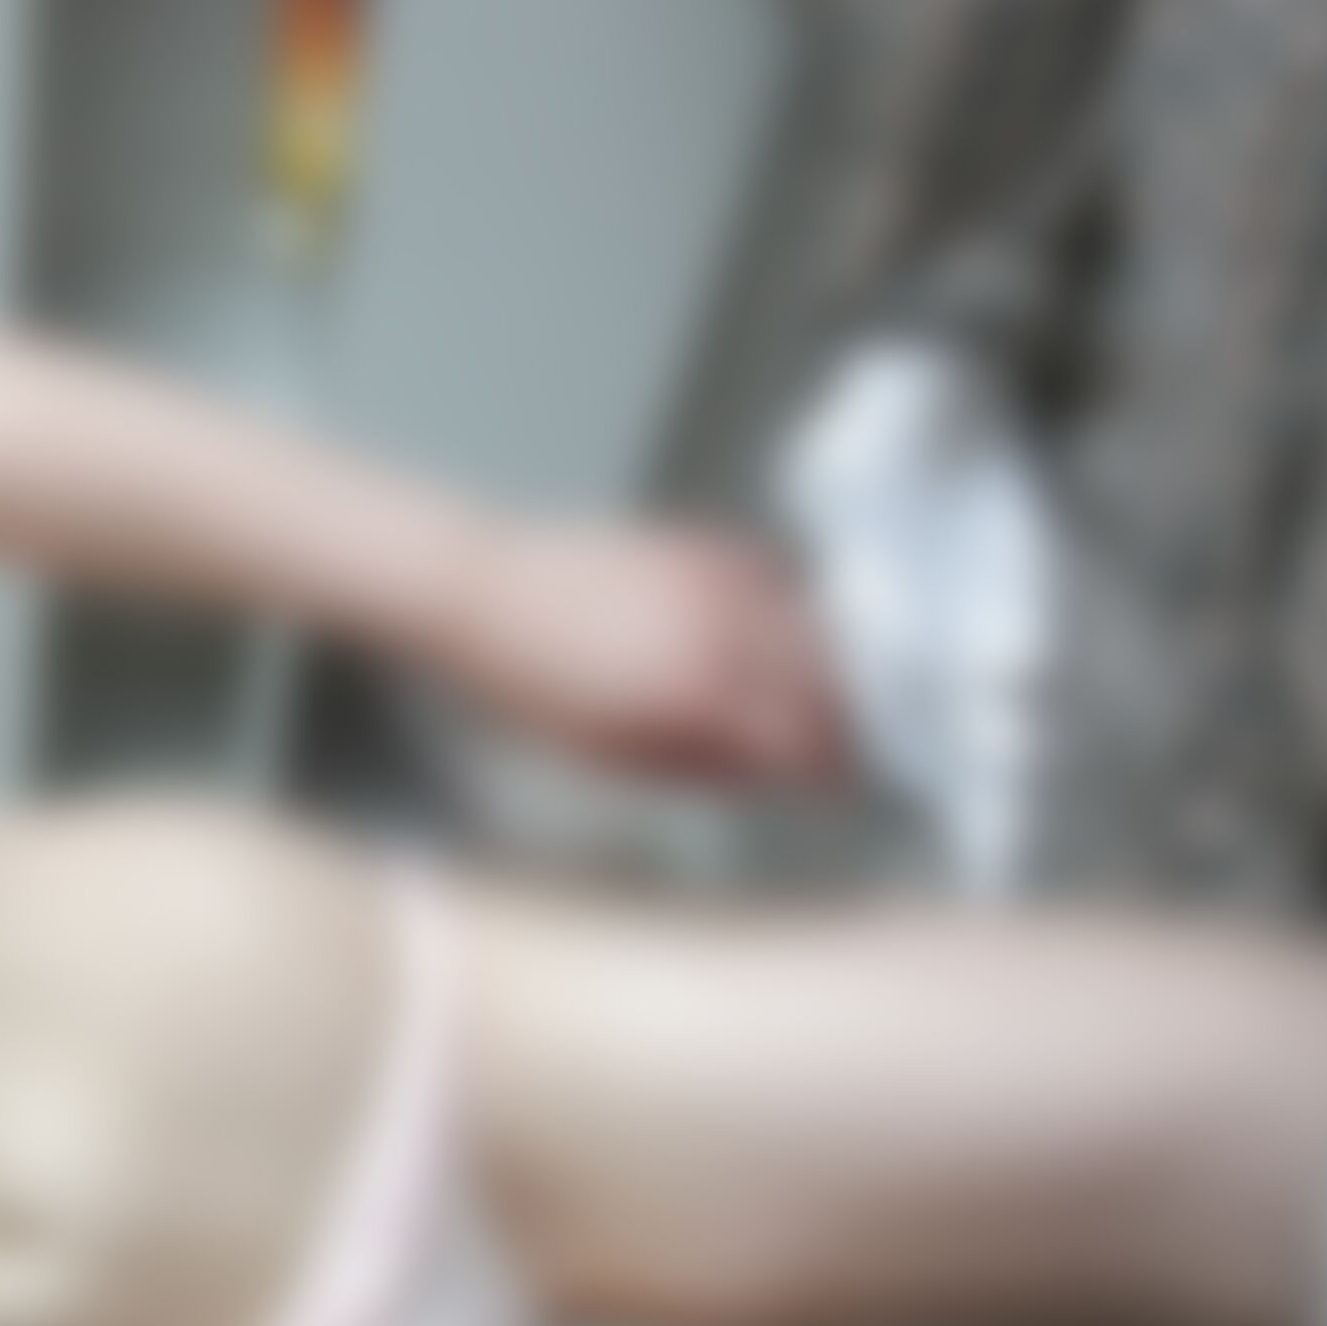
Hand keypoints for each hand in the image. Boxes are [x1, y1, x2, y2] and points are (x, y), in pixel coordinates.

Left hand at [454, 519, 849, 784]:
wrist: (477, 593)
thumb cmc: (526, 684)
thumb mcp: (609, 757)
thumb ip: (702, 765)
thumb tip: (770, 773)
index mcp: (698, 697)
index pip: (809, 737)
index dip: (834, 766)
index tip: (839, 782)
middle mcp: (721, 631)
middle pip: (833, 678)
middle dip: (849, 714)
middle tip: (841, 741)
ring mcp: (717, 579)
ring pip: (818, 624)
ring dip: (832, 662)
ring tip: (818, 695)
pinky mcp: (704, 543)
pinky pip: (779, 578)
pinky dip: (791, 609)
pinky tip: (773, 636)